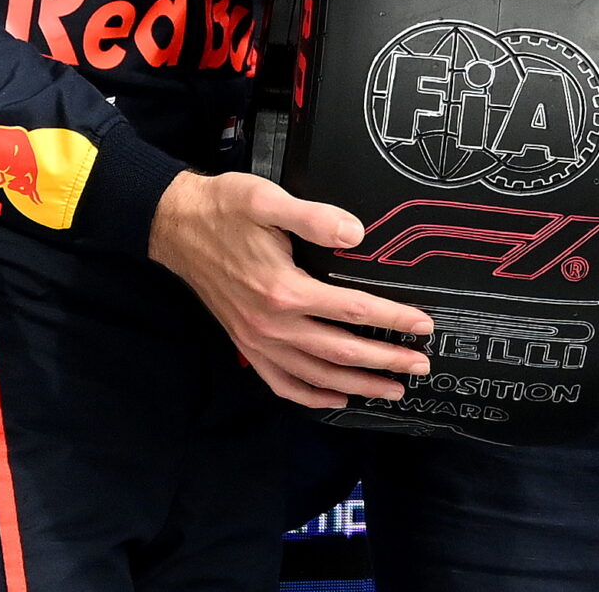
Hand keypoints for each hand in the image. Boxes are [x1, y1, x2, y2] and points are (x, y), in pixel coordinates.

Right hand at [147, 170, 433, 407]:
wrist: (174, 226)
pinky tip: (334, 398)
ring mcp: (257, 340)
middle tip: (420, 365)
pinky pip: (281, 382)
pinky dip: (311, 395)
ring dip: (358, 385)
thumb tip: (356, 234)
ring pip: (317, 374)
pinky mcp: (245, 344)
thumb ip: (315, 217)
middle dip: (386, 361)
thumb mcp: (267, 200)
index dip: (393, 320)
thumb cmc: (223, 209)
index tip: (423, 325)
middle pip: (342, 351)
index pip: (354, 311)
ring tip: (391, 390)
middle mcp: (272, 324)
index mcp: (284, 290)